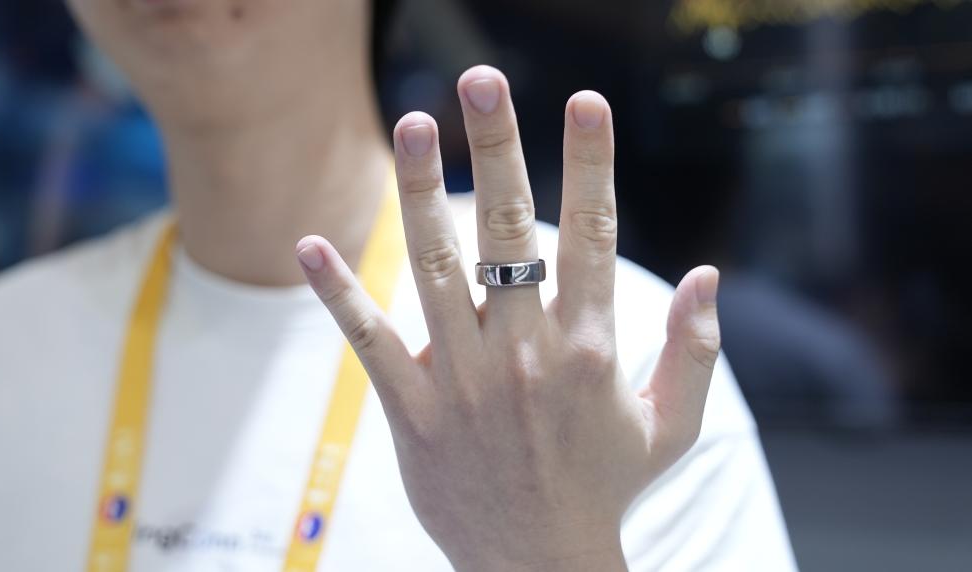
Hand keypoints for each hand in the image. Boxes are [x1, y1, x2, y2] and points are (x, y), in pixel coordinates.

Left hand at [296, 65, 720, 571]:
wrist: (539, 566)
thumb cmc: (606, 488)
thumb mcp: (672, 427)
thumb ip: (694, 348)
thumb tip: (708, 273)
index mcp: (589, 349)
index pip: (589, 235)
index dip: (589, 163)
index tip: (585, 102)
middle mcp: (524, 354)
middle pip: (506, 231)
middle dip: (495, 149)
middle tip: (478, 80)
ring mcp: (464, 381)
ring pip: (434, 269)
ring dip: (416, 193)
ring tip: (409, 126)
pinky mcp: (413, 412)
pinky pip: (370, 342)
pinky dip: (338, 294)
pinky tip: (311, 243)